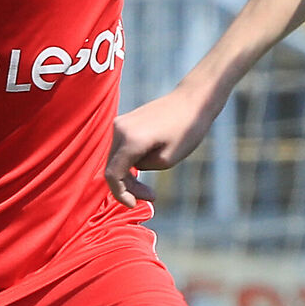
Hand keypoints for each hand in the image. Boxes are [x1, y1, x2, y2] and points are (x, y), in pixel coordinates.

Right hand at [102, 89, 215, 208]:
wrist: (192, 100)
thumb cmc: (186, 129)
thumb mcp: (167, 159)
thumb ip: (144, 168)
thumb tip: (132, 168)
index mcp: (130, 139)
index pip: (113, 175)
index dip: (121, 194)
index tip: (133, 205)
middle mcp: (119, 129)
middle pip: (112, 168)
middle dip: (128, 187)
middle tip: (150, 197)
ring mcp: (120, 123)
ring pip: (115, 159)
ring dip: (129, 175)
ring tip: (150, 188)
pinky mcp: (125, 122)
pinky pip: (121, 149)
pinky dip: (130, 163)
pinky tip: (148, 167)